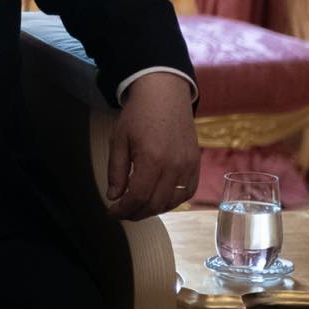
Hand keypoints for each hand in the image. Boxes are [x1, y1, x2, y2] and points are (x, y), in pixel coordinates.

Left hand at [106, 71, 199, 219]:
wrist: (165, 95)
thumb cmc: (139, 114)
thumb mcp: (119, 139)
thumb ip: (116, 170)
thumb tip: (114, 196)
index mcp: (152, 159)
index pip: (138, 197)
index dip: (124, 209)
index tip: (112, 212)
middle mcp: (174, 166)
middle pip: (156, 204)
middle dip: (137, 213)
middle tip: (122, 213)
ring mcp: (188, 166)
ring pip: (173, 202)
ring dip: (154, 209)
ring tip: (137, 208)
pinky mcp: (196, 164)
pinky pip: (187, 192)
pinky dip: (172, 201)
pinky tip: (158, 200)